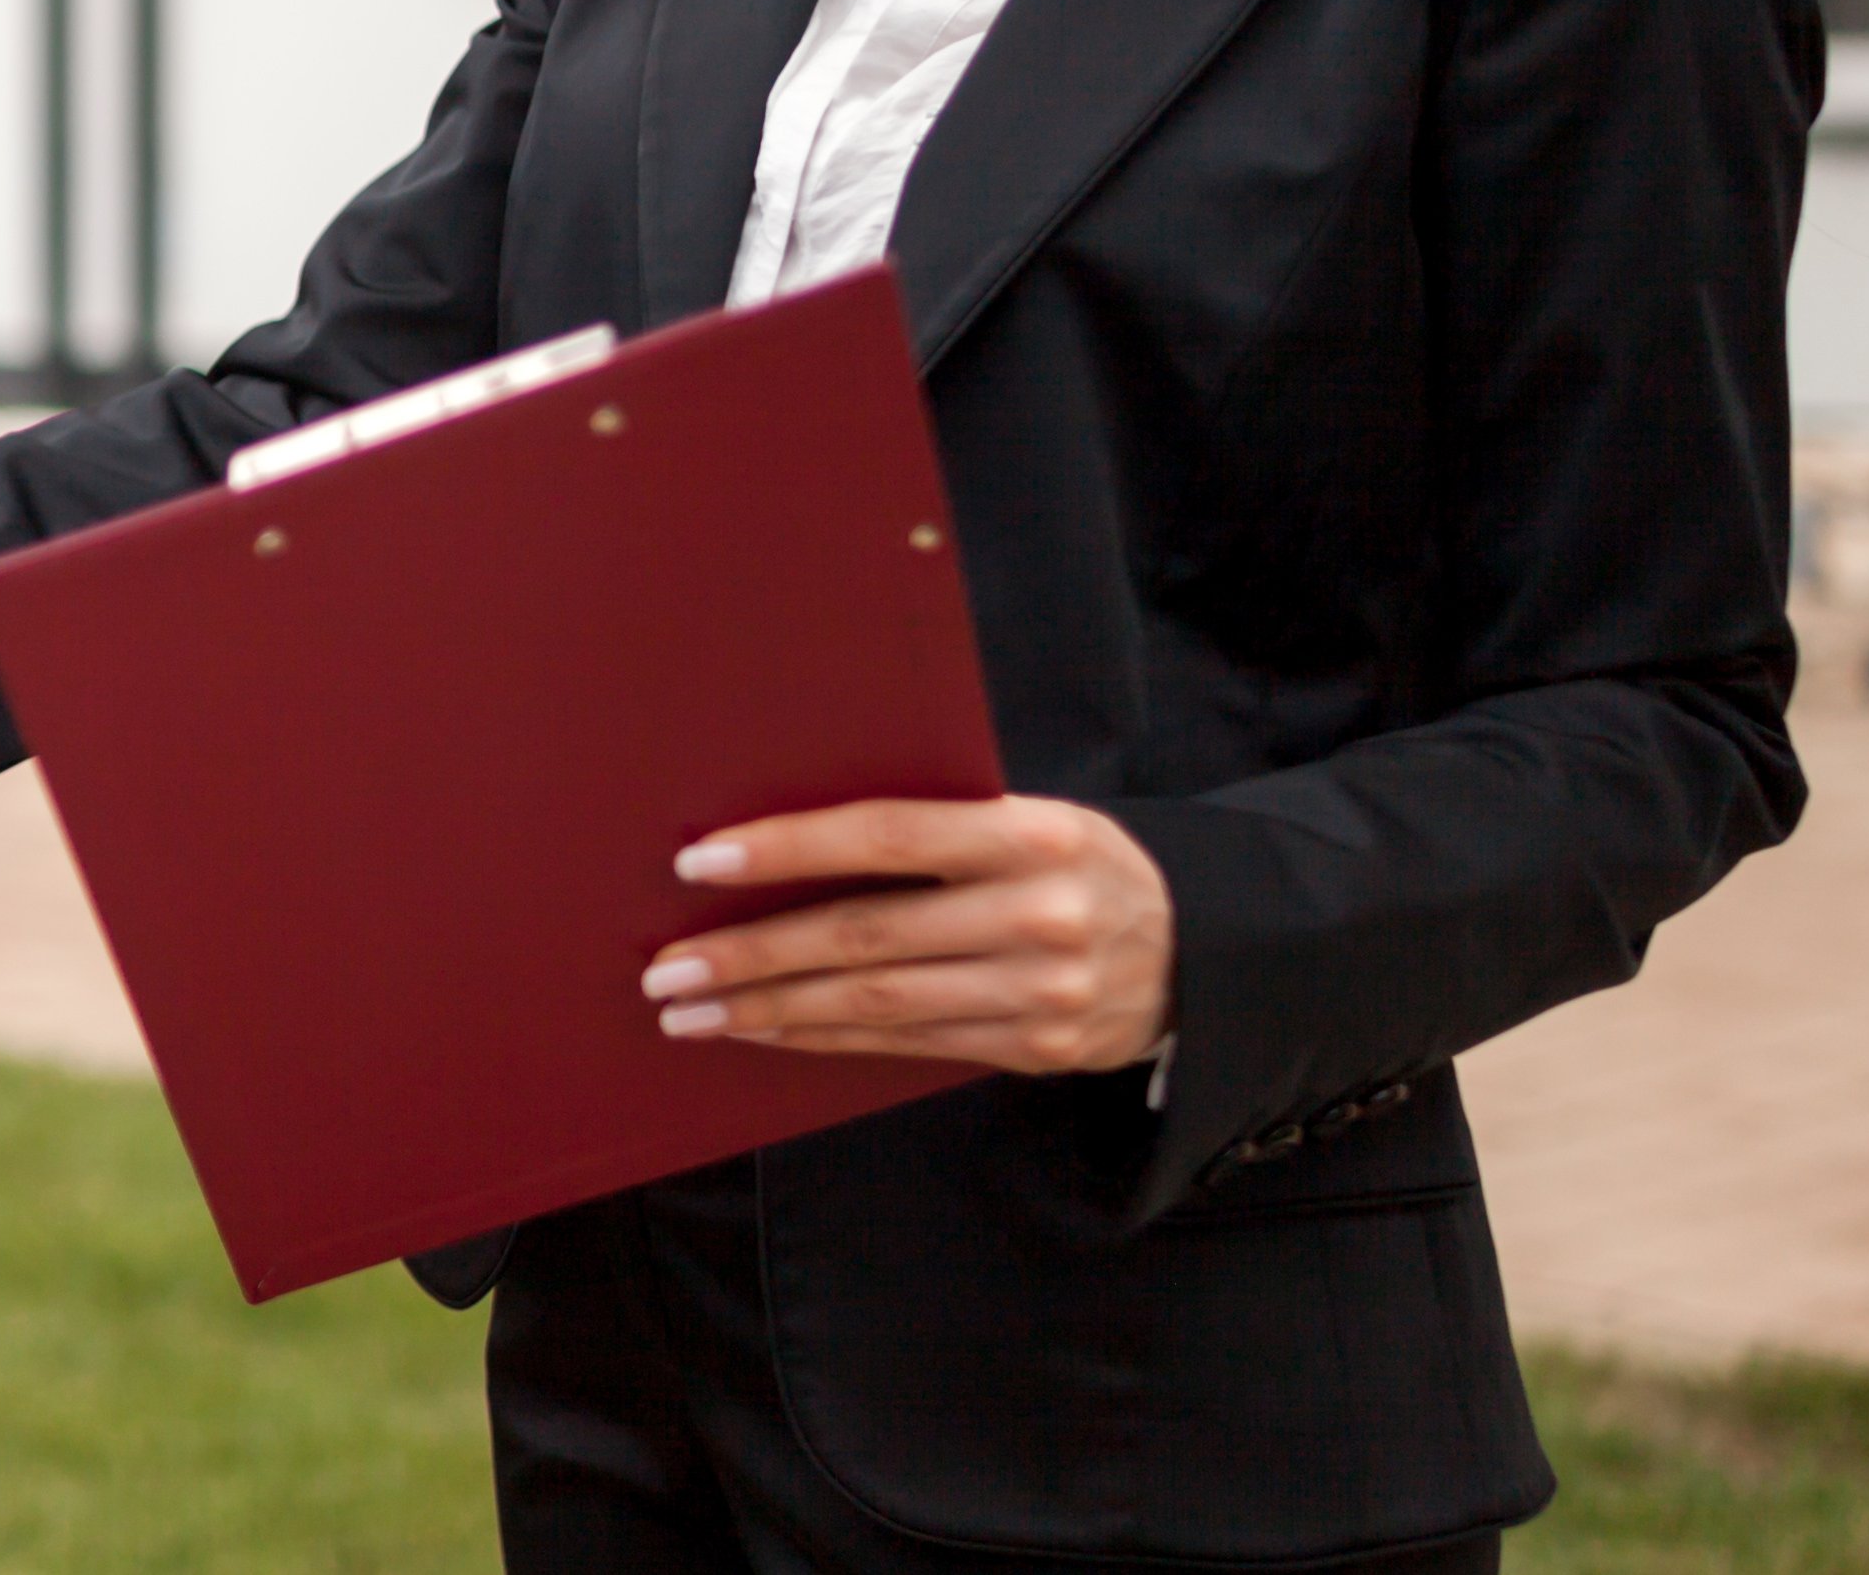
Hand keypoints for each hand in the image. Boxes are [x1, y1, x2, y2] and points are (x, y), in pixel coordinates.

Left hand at [643, 796, 1173, 1074]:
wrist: (1203, 947)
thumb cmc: (1076, 864)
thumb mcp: (1027, 820)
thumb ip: (933, 828)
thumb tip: (782, 840)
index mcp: (1031, 835)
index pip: (886, 835)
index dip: (788, 849)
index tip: (699, 862)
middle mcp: (1038, 915)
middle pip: (865, 936)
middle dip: (751, 955)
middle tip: (665, 969)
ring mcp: (1042, 991)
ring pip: (877, 1004)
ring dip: (770, 1011)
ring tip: (691, 1012)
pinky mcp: (1039, 1049)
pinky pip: (907, 1045)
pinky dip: (824, 1039)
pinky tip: (764, 1032)